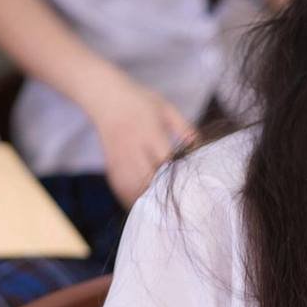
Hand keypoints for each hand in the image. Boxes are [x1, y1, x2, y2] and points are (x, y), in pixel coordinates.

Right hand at [91, 79, 194, 208]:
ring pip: (132, 186)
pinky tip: (141, 205)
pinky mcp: (110, 163)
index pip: (165, 159)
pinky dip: (130, 198)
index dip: (177, 173)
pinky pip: (120, 186)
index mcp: (150, 130)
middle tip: (179, 203)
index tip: (191, 185)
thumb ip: (184, 128)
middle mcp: (133, 146)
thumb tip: (201, 149)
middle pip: (148, 177)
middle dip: (163, 191)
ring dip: (146, 199)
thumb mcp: (166, 108)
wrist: (105, 97)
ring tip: (162, 209)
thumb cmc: (140, 101)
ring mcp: (119, 156)